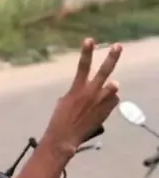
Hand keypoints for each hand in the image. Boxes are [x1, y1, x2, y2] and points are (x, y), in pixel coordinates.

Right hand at [44, 38, 121, 153]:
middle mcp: (91, 93)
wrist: (65, 137)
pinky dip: (108, 101)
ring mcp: (100, 102)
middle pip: (104, 71)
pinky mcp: (106, 111)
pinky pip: (113, 101)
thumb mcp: (64, 100)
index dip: (86, 52)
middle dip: (111, 58)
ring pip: (113, 87)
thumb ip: (78, 91)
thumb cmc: (60, 119)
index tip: (89, 40)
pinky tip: (100, 108)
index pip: (82, 66)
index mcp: (77, 89)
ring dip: (109, 88)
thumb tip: (88, 89)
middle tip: (117, 46)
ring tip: (105, 91)